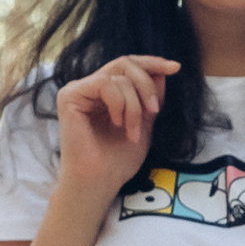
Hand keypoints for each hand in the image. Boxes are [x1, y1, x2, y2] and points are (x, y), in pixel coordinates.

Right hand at [53, 54, 180, 209]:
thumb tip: (163, 72)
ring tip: (133, 131)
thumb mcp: (145, 124)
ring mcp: (78, 91)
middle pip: (124, 64)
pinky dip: (119, 103)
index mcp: (105, 93)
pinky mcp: (69, 96)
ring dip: (134, 105)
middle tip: (155, 109)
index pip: (128, 67)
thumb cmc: (118, 160)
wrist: (100, 182)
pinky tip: (118, 123)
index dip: (152, 63)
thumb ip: (151, 98)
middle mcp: (90, 88)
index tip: (175, 67)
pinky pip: (105, 84)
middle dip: (146, 83)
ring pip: (119, 77)